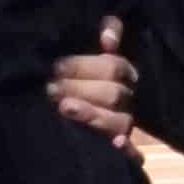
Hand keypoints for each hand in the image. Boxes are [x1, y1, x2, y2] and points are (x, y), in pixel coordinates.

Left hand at [46, 13, 138, 144]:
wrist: (61, 114)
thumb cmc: (71, 77)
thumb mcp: (83, 51)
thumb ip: (106, 32)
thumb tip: (108, 37)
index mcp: (121, 74)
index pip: (113, 66)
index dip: (84, 66)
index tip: (55, 67)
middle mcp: (125, 99)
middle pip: (114, 93)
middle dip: (81, 89)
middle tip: (51, 88)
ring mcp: (123, 124)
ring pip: (121, 121)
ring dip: (93, 114)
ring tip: (64, 108)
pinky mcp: (120, 148)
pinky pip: (132, 151)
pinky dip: (128, 149)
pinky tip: (117, 144)